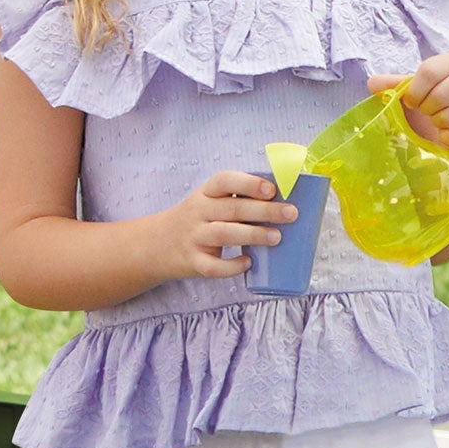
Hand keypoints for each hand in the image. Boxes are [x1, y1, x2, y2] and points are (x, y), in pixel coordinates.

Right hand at [160, 171, 295, 279]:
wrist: (157, 245)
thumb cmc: (198, 219)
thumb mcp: (210, 201)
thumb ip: (239, 200)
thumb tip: (286, 201)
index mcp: (206, 193)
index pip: (225, 181)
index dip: (248, 183)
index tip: (271, 189)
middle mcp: (199, 212)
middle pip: (232, 208)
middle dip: (264, 210)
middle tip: (291, 213)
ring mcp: (194, 238)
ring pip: (224, 234)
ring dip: (252, 235)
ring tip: (276, 237)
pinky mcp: (193, 262)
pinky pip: (213, 266)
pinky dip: (231, 266)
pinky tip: (248, 263)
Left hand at [368, 52, 448, 148]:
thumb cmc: (438, 102)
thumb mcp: (418, 91)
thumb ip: (396, 86)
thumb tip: (372, 83)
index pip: (429, 71)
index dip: (415, 91)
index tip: (412, 101)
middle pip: (440, 95)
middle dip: (427, 110)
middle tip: (427, 112)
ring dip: (438, 124)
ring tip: (439, 121)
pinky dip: (448, 138)